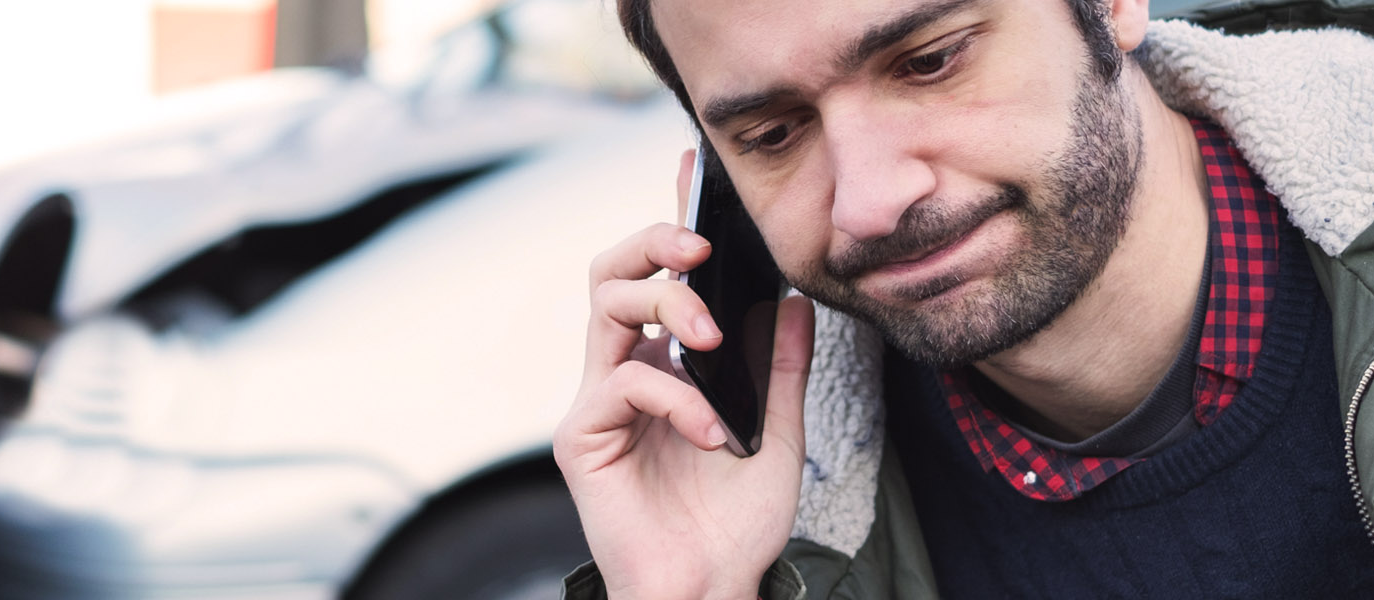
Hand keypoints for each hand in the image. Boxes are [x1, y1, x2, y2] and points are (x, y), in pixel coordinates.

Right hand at [555, 149, 816, 599]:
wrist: (709, 590)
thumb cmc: (734, 525)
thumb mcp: (778, 432)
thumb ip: (779, 366)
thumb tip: (791, 297)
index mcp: (666, 364)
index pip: (661, 276)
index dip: (671, 221)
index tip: (691, 169)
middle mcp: (623, 372)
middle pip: (612, 271)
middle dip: (656, 241)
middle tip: (702, 248)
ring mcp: (599, 402)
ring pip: (605, 306)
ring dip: (667, 305)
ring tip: (713, 340)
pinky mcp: (582, 438)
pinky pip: (623, 383)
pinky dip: (677, 398)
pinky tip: (713, 433)